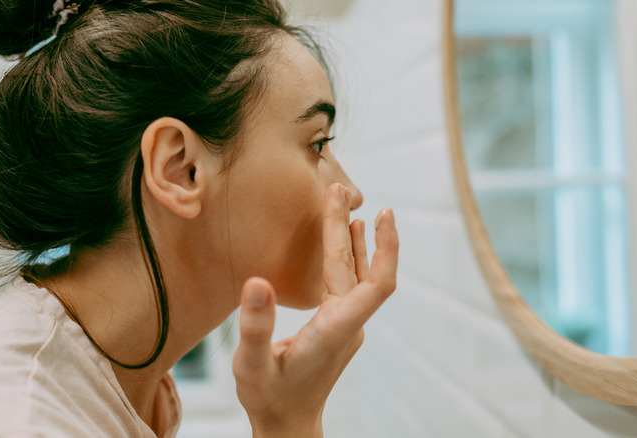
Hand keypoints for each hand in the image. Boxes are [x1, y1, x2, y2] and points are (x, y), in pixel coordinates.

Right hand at [233, 183, 398, 437]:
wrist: (287, 425)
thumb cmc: (269, 398)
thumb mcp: (252, 365)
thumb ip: (255, 326)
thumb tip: (257, 282)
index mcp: (336, 329)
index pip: (376, 285)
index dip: (384, 249)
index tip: (382, 215)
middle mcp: (348, 324)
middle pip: (360, 269)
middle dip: (350, 228)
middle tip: (337, 189)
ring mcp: (346, 325)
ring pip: (356, 275)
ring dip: (353, 240)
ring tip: (346, 205)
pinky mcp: (338, 325)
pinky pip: (349, 284)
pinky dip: (348, 257)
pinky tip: (346, 240)